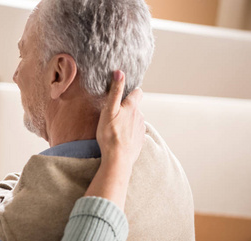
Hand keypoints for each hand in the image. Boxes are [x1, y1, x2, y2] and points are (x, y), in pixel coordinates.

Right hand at [84, 70, 144, 209]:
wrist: (118, 159)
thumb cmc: (110, 135)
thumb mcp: (109, 110)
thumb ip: (115, 91)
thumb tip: (119, 72)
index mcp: (132, 107)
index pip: (137, 92)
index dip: (131, 91)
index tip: (124, 92)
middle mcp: (140, 116)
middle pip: (135, 107)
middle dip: (128, 108)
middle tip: (115, 112)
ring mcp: (141, 129)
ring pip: (136, 120)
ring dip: (128, 121)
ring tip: (116, 127)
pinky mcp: (140, 141)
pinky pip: (135, 133)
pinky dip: (129, 133)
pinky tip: (121, 138)